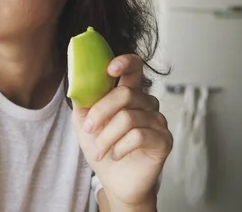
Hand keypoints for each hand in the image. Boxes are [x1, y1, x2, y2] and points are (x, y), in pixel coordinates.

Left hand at [72, 54, 172, 208]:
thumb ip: (83, 99)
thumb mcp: (84, 121)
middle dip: (101, 112)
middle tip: (89, 129)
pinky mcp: (164, 140)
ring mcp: (157, 120)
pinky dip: (120, 147)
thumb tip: (77, 80)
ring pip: (128, 118)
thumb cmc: (102, 146)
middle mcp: (146, 102)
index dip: (124, 62)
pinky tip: (115, 154)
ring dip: (107, 136)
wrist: (114, 179)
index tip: (110, 69)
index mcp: (128, 93)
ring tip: (100, 149)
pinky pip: (139, 136)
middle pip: (125, 94)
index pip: (134, 67)